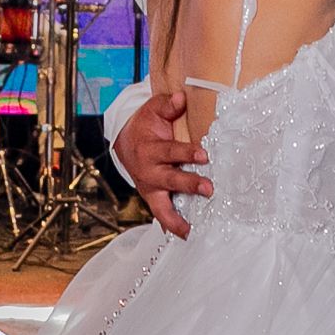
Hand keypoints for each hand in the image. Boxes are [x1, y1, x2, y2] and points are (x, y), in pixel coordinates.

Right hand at [111, 90, 209, 239]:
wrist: (126, 142)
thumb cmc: (146, 125)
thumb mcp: (153, 110)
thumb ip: (167, 105)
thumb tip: (180, 98)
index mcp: (149, 150)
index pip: (170, 151)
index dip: (186, 153)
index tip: (204, 154)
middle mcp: (149, 171)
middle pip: (169, 180)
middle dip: (188, 185)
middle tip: (208, 188)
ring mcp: (150, 188)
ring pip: (161, 206)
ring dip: (175, 218)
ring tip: (189, 230)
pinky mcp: (153, 198)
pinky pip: (161, 214)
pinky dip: (171, 226)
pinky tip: (185, 236)